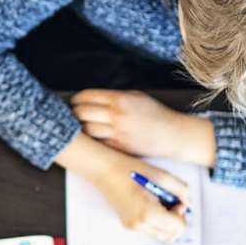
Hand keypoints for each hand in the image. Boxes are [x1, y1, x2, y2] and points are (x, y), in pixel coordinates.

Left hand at [71, 89, 217, 165]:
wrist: (173, 134)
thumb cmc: (155, 114)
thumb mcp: (137, 97)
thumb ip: (115, 96)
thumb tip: (93, 98)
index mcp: (121, 99)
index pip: (88, 96)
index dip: (76, 99)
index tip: (73, 102)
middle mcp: (117, 114)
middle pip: (82, 113)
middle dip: (74, 114)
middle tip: (72, 116)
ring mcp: (118, 132)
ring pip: (87, 130)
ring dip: (81, 129)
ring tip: (80, 128)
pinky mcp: (120, 147)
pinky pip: (99, 143)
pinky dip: (94, 141)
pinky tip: (93, 139)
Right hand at [95, 155, 190, 242]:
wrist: (105, 170)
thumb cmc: (131, 170)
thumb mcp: (162, 176)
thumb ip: (180, 190)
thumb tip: (187, 203)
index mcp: (148, 214)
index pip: (178, 228)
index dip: (182, 214)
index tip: (177, 202)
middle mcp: (139, 225)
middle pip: (170, 235)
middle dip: (176, 221)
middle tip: (171, 203)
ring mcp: (132, 227)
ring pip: (161, 234)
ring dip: (166, 222)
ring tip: (161, 203)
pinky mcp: (128, 225)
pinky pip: (150, 229)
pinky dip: (156, 220)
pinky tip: (151, 204)